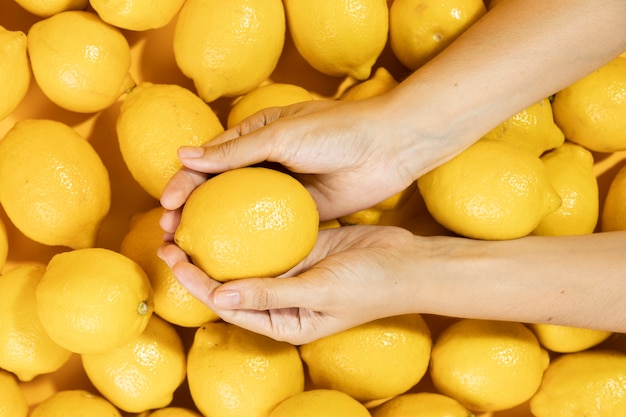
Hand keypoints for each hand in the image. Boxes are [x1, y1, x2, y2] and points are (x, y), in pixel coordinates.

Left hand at [157, 225, 419, 344]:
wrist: (406, 263)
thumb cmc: (368, 287)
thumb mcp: (319, 294)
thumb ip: (271, 295)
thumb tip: (219, 298)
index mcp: (280, 320)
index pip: (226, 304)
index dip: (196, 283)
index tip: (173, 257)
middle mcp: (278, 297)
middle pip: (227, 280)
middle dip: (196, 260)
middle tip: (168, 234)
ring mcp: (288, 270)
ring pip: (243, 255)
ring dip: (217, 238)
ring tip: (189, 215)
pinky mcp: (300, 246)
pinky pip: (266, 235)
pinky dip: (246, 223)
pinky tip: (227, 202)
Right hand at [159, 97, 426, 237]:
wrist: (386, 148)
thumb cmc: (335, 132)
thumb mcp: (282, 135)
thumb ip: (235, 150)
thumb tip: (182, 156)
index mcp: (254, 136)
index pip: (208, 161)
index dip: (183, 184)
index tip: (166, 208)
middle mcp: (263, 164)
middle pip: (217, 191)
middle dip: (191, 213)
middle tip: (171, 238)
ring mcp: (281, 191)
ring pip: (239, 215)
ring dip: (215, 233)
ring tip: (192, 254)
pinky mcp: (301, 213)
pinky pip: (269, 230)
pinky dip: (250, 244)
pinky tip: (233, 262)